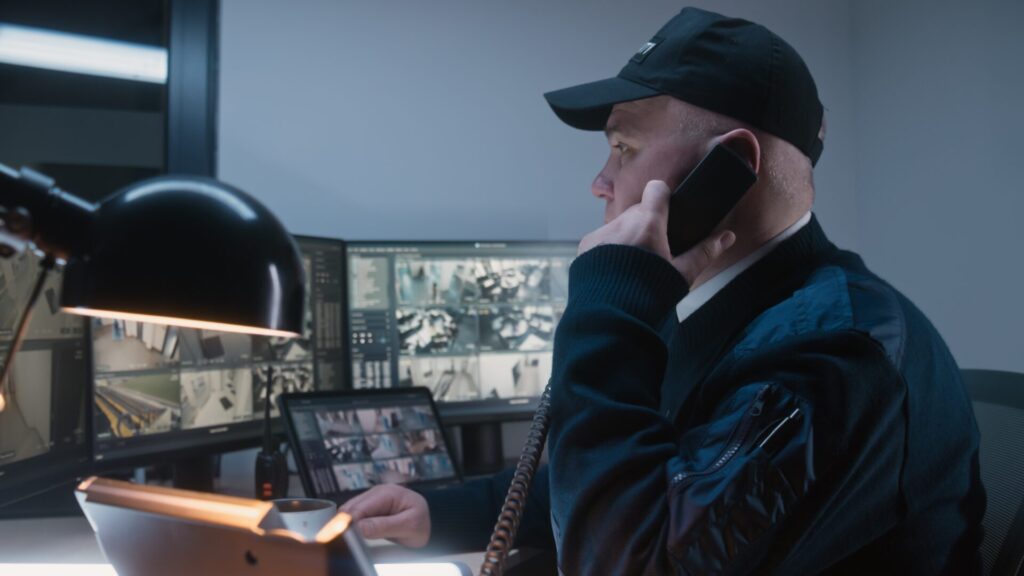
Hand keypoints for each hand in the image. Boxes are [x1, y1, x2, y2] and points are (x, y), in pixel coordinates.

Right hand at [339, 484, 430, 547]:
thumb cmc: (421, 521)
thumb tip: (359, 527)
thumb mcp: (408, 526)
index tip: (349, 538)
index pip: (359, 508)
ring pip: (348, 512)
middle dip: (348, 525)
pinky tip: (361, 534)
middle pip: (349, 508)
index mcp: (387, 493)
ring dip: (350, 525)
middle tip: (354, 541)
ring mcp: (371, 498)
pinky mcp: (368, 507)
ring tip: (360, 538)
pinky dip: (353, 525)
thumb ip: (383, 526)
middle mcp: (376, 492)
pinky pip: (353, 515)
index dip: (350, 523)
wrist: (428, 521)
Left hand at [578, 180, 735, 286]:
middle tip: (655, 251)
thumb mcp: (682, 274)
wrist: (610, 316)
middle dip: (648, 225)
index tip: (668, 210)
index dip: (664, 196)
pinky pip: (602, 239)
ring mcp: (601, 233)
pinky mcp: (585, 246)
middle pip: (639, 211)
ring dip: (628, 237)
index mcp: (648, 222)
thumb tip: (727, 237)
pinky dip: (609, 249)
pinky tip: (616, 270)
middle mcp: (622, 222)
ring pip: (620, 225)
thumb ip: (705, 252)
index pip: (657, 189)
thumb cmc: (649, 294)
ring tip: (634, 265)